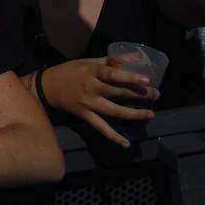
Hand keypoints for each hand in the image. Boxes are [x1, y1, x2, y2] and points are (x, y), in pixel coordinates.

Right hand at [40, 58, 157, 148]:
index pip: (113, 75)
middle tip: (156, 95)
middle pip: (119, 93)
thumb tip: (129, 62)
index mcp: (92, 72)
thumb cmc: (70, 71)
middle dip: (140, 95)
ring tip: (150, 114)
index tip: (147, 80)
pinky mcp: (85, 116)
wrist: (47, 88)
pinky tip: (126, 143)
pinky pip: (101, 128)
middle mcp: (91, 88)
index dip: (130, 77)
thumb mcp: (87, 61)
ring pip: (114, 112)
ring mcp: (89, 104)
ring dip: (134, 114)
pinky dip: (113, 136)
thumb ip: (107, 62)